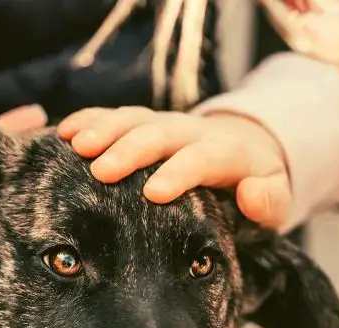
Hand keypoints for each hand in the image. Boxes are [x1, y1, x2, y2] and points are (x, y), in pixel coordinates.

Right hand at [57, 107, 290, 228]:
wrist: (245, 148)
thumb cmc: (255, 185)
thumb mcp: (274, 198)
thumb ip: (269, 201)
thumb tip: (250, 193)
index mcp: (226, 153)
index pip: (203, 157)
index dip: (179, 172)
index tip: (153, 194)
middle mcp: (191, 131)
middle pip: (160, 133)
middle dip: (130, 149)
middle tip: (101, 171)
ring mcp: (164, 124)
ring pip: (134, 118)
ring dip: (103, 129)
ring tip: (75, 145)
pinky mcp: (143, 124)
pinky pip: (115, 115)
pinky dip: (90, 119)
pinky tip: (64, 132)